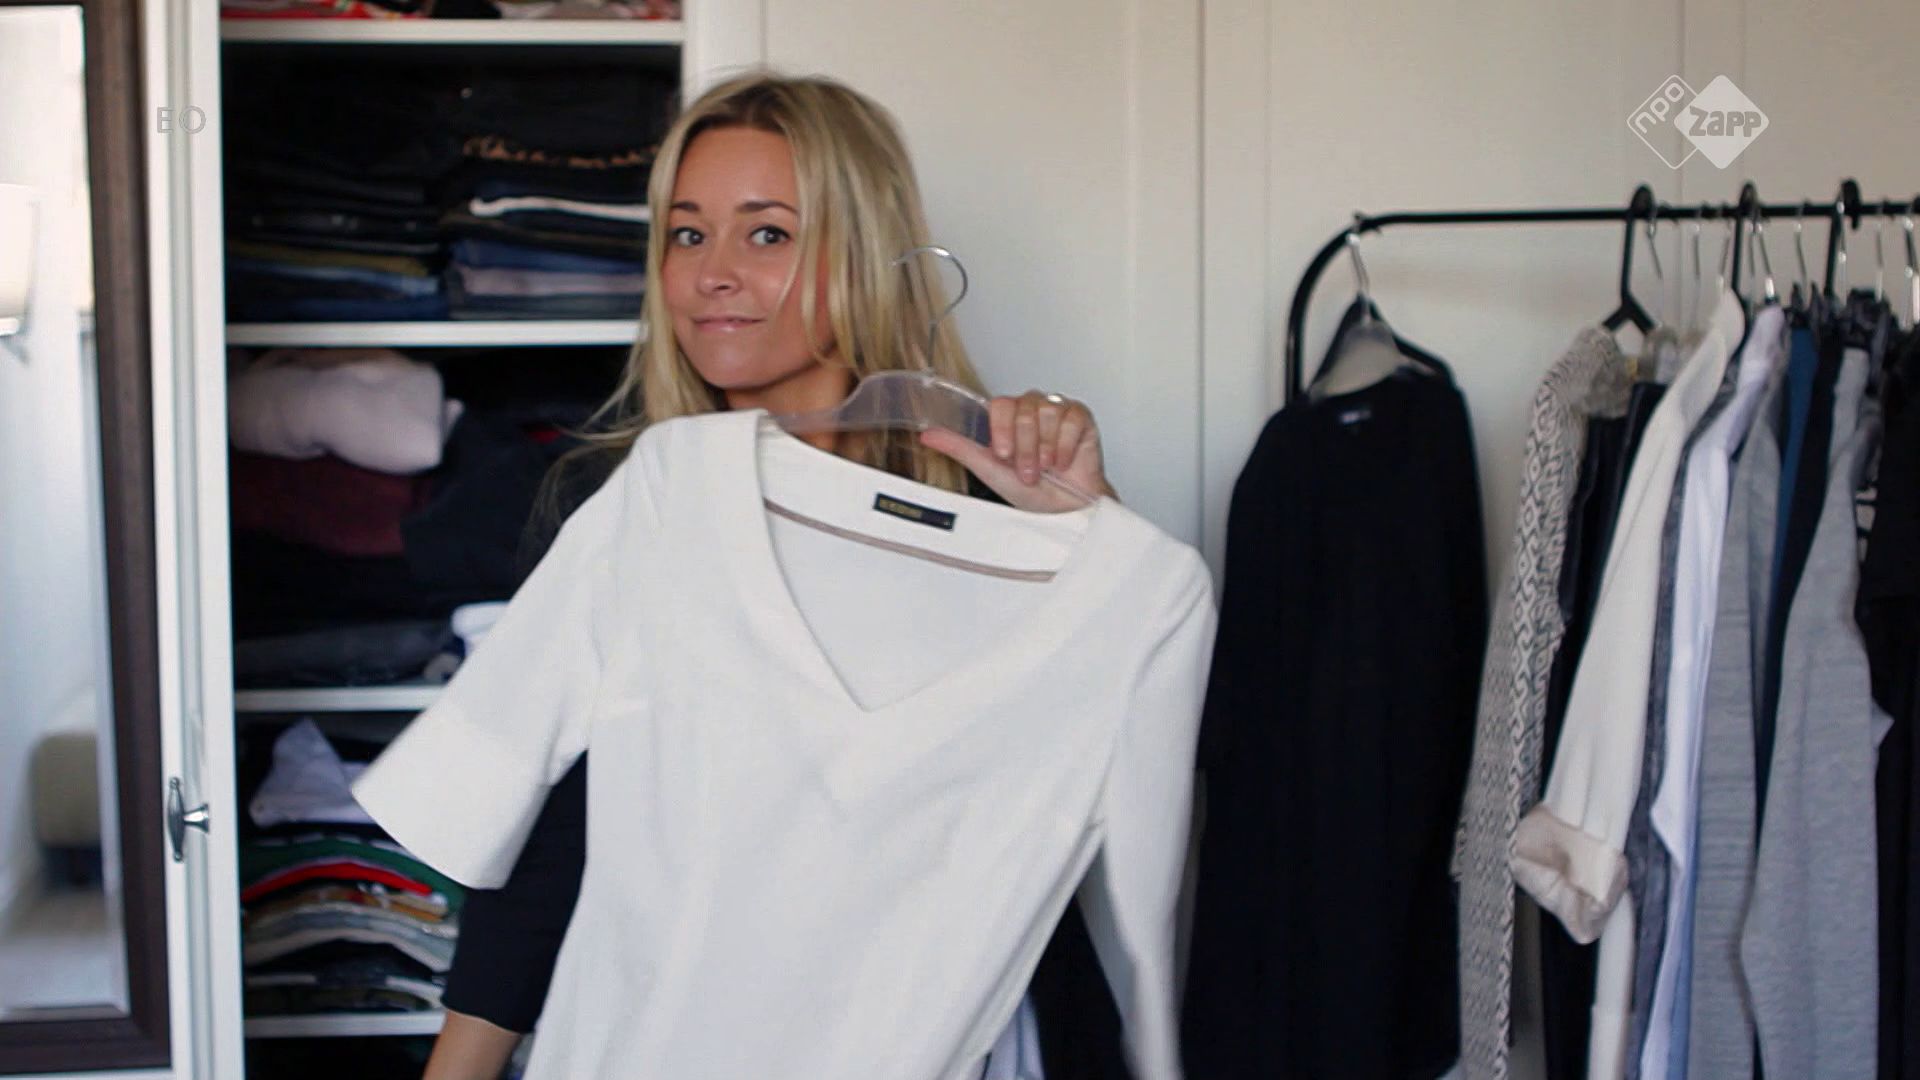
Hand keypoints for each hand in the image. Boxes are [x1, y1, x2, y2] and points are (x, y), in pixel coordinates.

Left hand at [919, 389, 1117, 512]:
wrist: (1066, 510)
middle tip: (1029, 471)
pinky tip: (1064, 460)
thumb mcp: (989, 471)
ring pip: (1048, 412)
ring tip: (1047, 467)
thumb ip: (960, 448)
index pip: (1000, 404)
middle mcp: (1031, 409)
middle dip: (1026, 447)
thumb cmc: (1032, 493)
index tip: (1004, 455)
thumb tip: (927, 435)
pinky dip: (1066, 445)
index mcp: (1009, 418)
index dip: (1002, 430)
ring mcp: (1057, 411)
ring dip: (1045, 448)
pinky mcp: (1081, 417)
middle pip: (1024, 409)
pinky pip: (1072, 418)